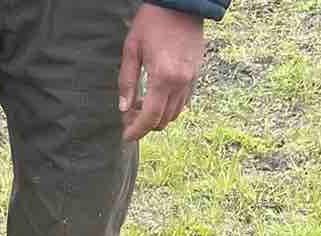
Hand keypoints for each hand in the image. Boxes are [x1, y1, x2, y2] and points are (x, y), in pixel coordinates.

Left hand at [119, 5, 203, 142]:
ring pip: (174, 113)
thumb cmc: (153, 21)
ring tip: (142, 105)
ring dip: (157, 116)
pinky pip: (183, 101)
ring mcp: (191, 79)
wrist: (181, 3)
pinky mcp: (197, 74)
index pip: (150, 117)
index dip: (136, 130)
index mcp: (163, 77)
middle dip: (145, 125)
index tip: (126, 136)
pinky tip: (156, 96)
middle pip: (162, 120)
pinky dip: (169, 106)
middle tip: (129, 117)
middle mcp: (180, 82)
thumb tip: (124, 108)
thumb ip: (127, 81)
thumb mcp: (132, 49)